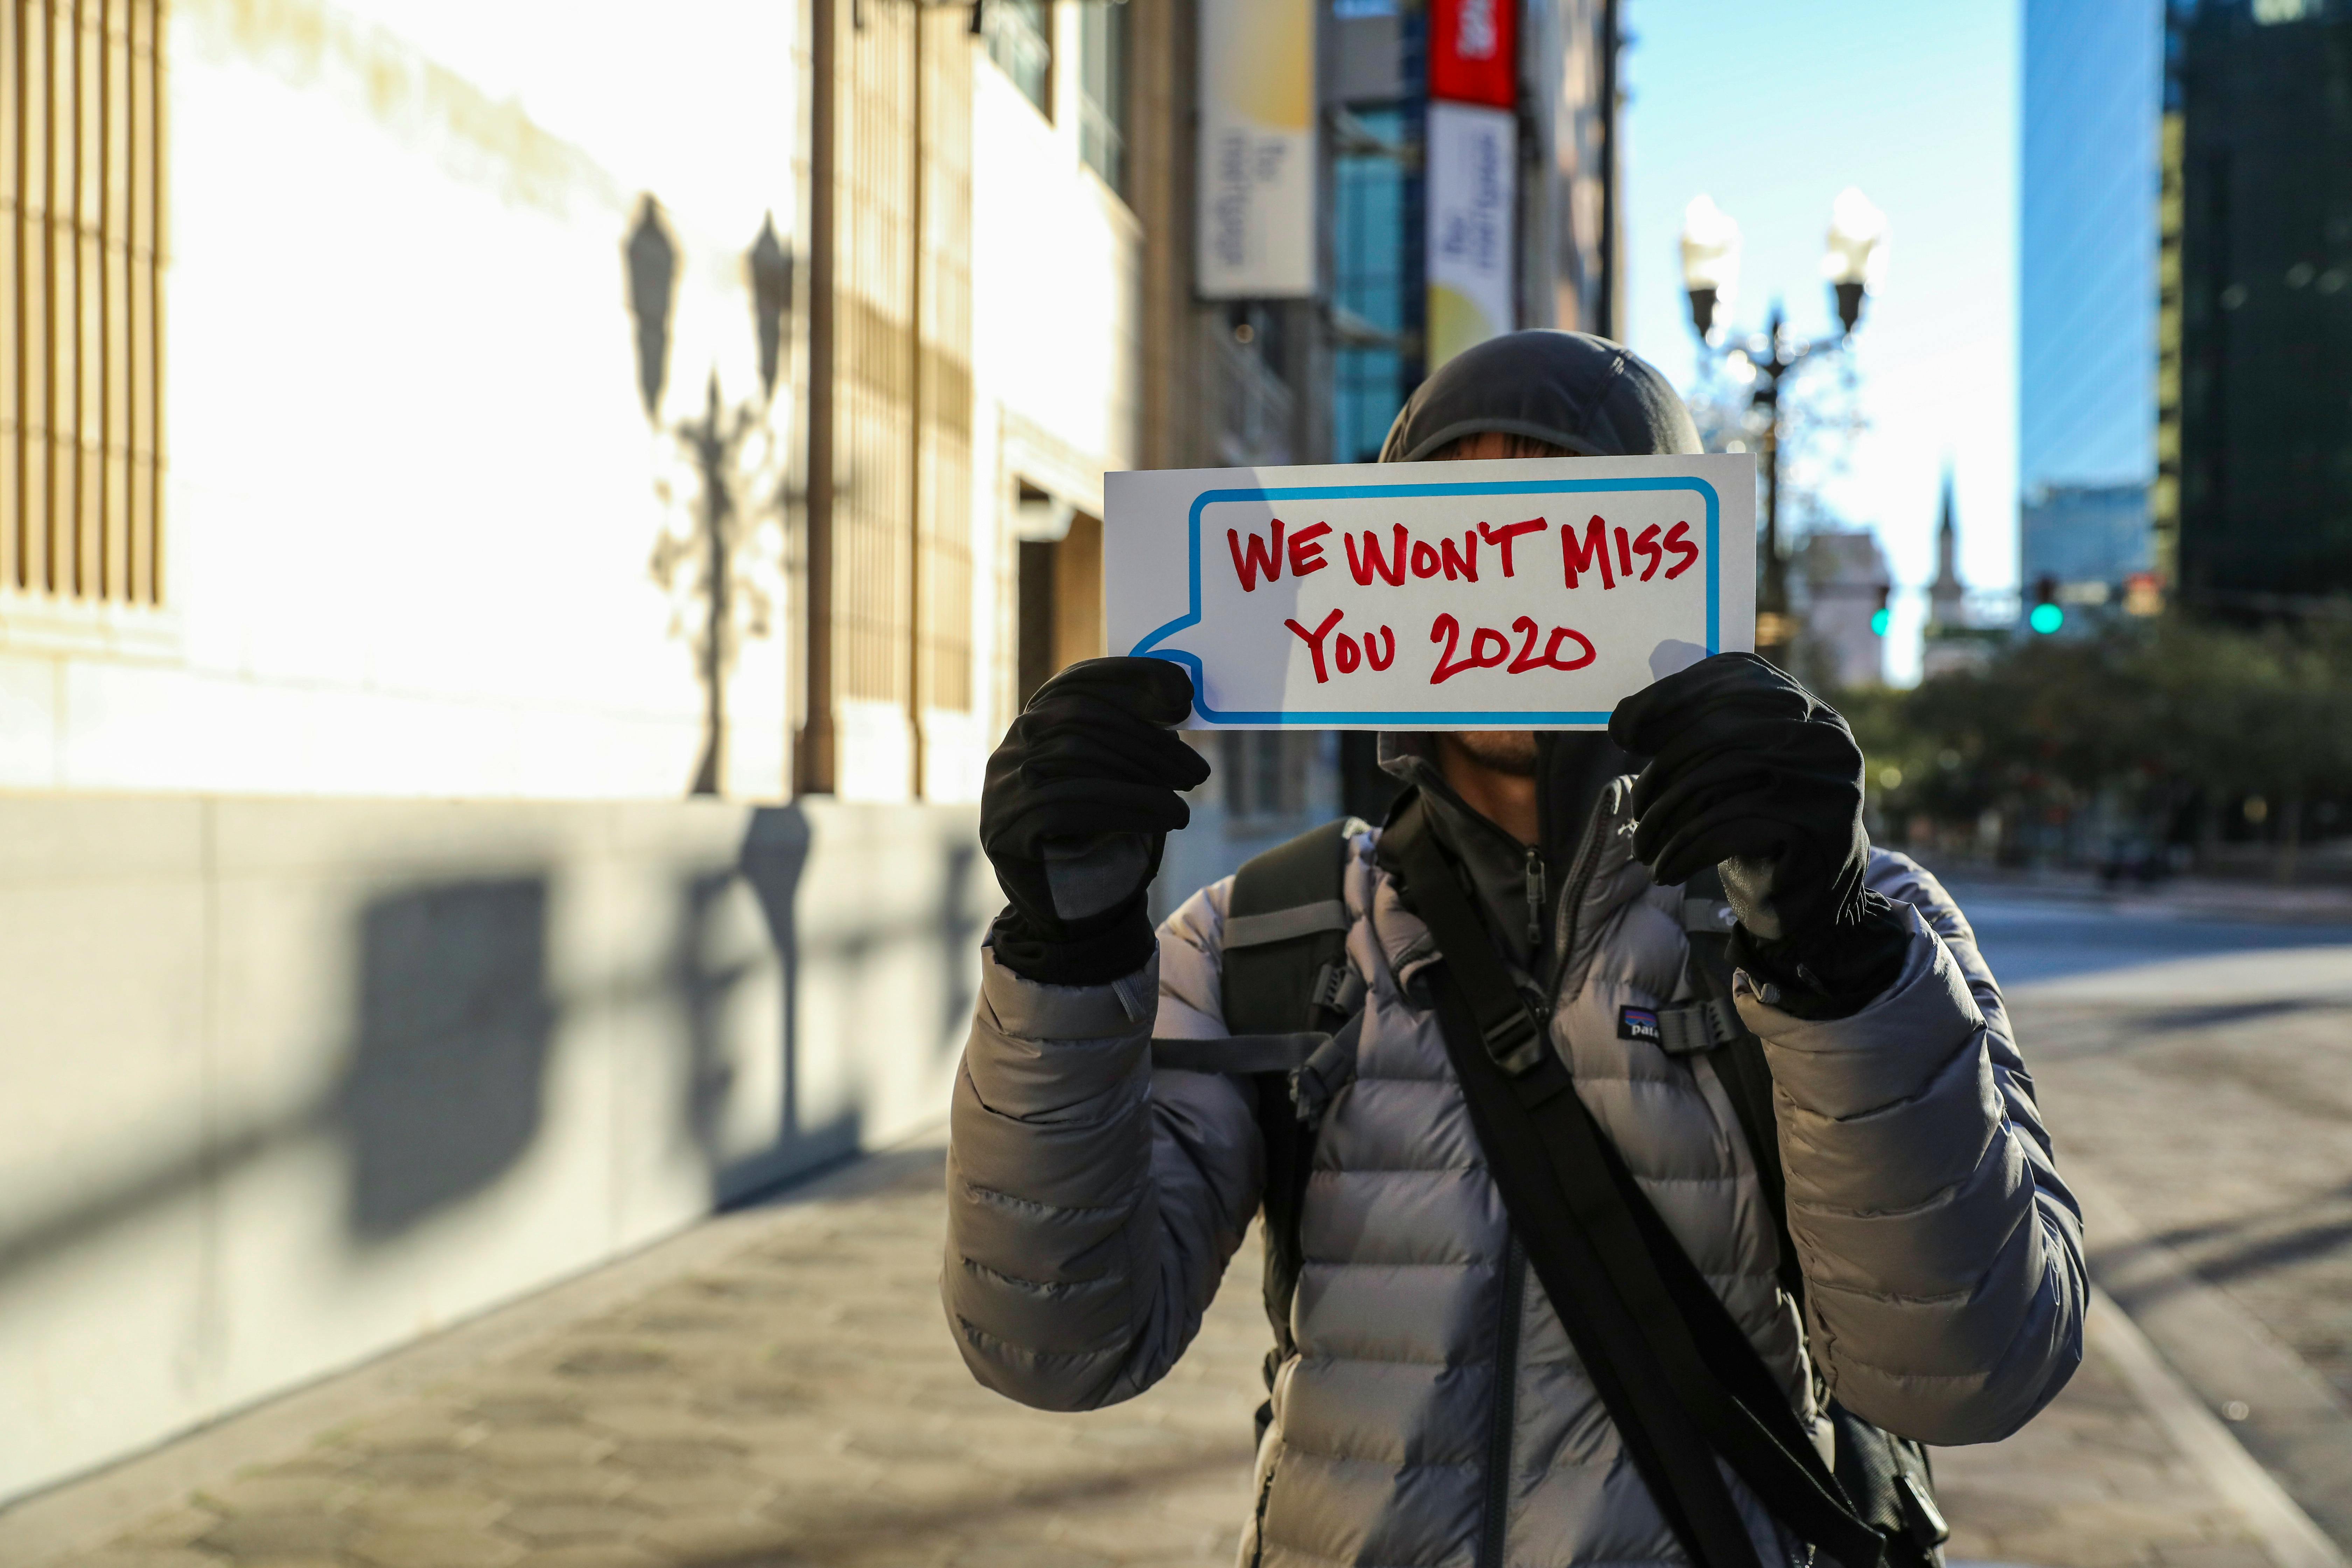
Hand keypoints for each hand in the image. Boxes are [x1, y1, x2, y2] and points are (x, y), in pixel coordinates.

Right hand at [980, 657, 1210, 984]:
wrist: (1071, 910)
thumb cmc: (1105, 836)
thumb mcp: (1123, 778)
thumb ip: (1137, 739)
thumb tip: (1178, 700)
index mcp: (1038, 722)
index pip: (1079, 681)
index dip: (1131, 678)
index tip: (1183, 693)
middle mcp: (1012, 746)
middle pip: (1079, 719)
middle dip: (1147, 742)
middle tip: (1198, 772)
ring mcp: (1001, 786)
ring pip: (1073, 757)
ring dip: (1141, 777)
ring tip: (1187, 802)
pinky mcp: (1003, 828)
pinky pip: (1065, 804)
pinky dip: (1124, 807)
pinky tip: (1166, 818)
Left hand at [1610, 653, 1901, 1010]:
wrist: (1809, 903)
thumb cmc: (1758, 829)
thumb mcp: (1730, 772)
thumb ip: (1696, 733)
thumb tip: (1624, 720)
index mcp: (1808, 710)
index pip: (1734, 676)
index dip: (1671, 697)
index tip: (1624, 732)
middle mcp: (1826, 737)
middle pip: (1718, 729)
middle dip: (1661, 772)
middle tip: (1637, 813)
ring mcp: (1828, 783)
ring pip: (1717, 778)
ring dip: (1665, 819)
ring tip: (1645, 848)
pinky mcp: (1817, 830)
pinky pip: (1726, 825)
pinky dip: (1684, 849)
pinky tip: (1666, 869)